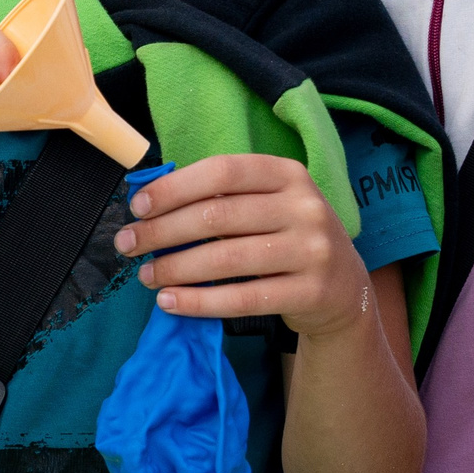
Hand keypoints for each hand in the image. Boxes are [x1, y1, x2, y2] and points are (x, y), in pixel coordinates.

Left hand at [115, 155, 368, 340]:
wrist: (345, 289)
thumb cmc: (287, 238)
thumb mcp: (269, 205)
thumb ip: (223, 197)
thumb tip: (151, 204)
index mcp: (289, 174)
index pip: (222, 171)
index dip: (174, 187)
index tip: (138, 207)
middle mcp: (305, 207)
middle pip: (217, 216)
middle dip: (162, 231)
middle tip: (128, 244)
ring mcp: (313, 250)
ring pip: (226, 259)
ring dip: (175, 269)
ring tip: (146, 276)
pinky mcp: (312, 292)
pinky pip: (244, 298)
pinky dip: (200, 301)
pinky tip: (171, 302)